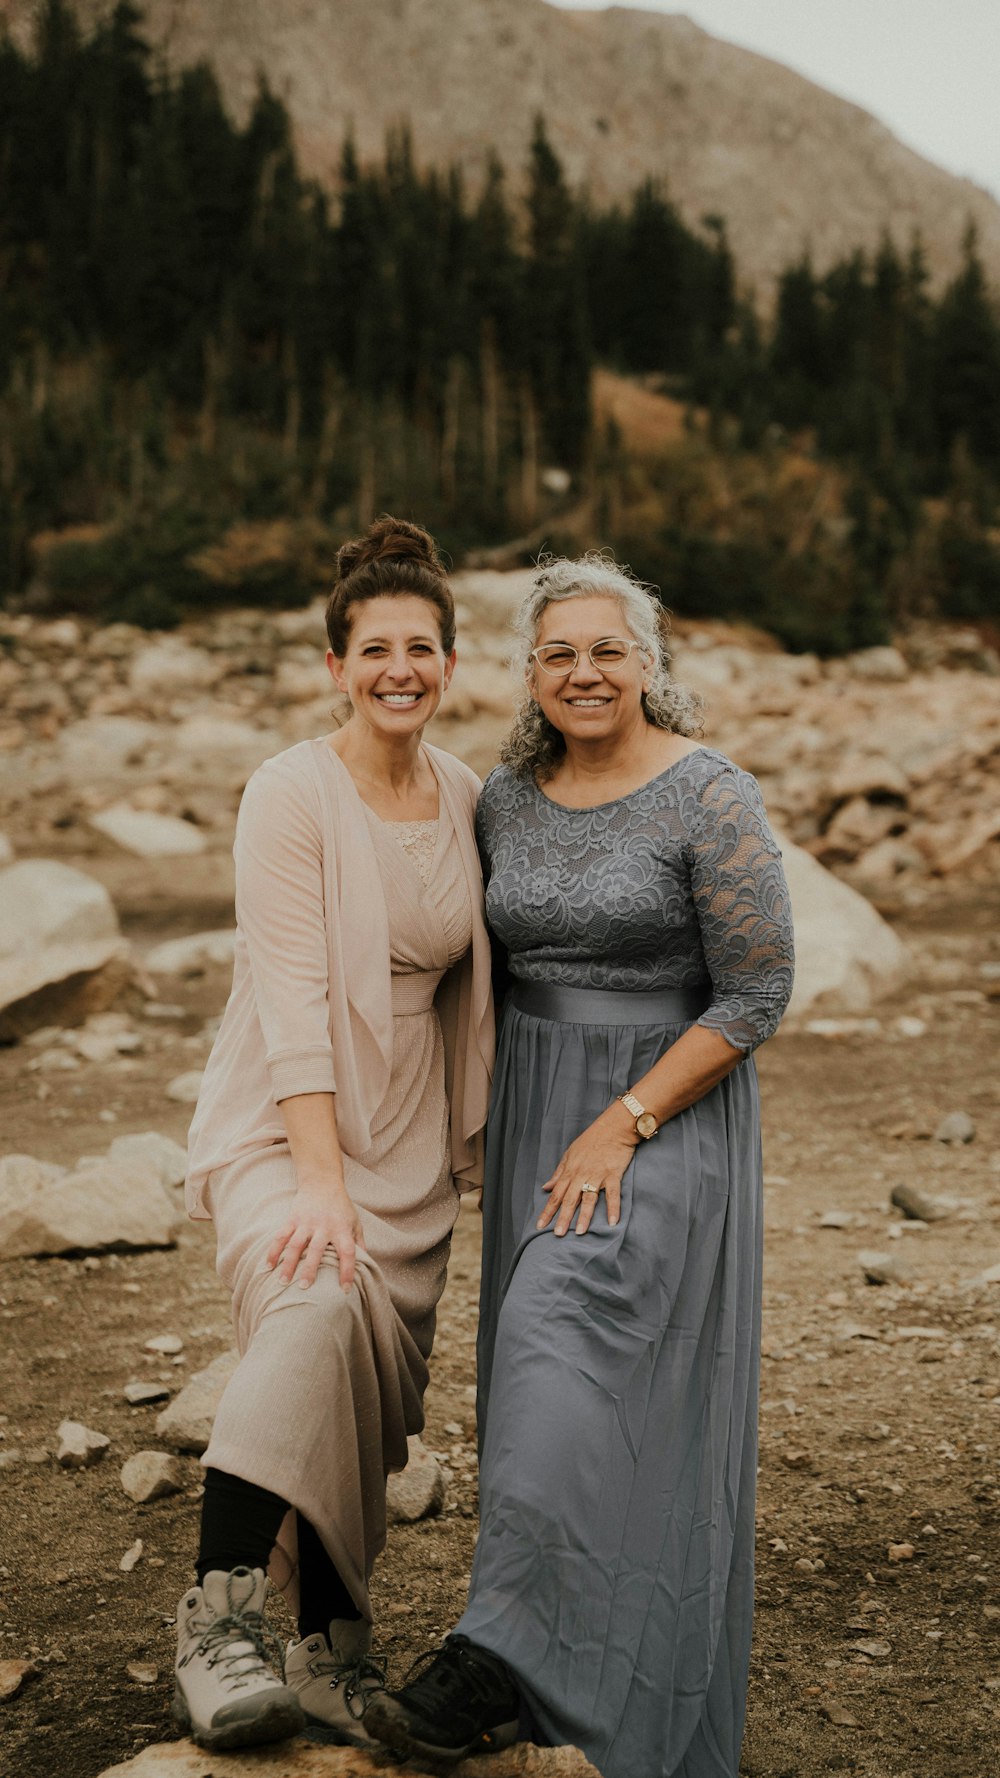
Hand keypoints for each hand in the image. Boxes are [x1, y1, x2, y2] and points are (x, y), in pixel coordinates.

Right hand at [265, 1185, 364, 1291]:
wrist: (322, 1182)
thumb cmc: (341, 1207)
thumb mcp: (355, 1222)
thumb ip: (360, 1244)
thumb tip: (365, 1265)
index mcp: (342, 1229)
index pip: (348, 1253)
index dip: (347, 1271)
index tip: (345, 1290)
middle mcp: (324, 1226)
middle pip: (316, 1250)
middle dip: (310, 1269)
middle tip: (304, 1287)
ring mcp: (306, 1222)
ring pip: (295, 1245)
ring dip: (289, 1264)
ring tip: (283, 1282)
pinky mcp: (293, 1218)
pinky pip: (281, 1236)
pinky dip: (274, 1251)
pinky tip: (268, 1266)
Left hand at [536, 1105, 637, 1236]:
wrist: (612, 1128)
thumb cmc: (591, 1140)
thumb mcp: (569, 1154)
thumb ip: (559, 1173)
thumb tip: (546, 1187)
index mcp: (570, 1171)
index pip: (556, 1194)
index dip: (548, 1211)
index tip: (540, 1226)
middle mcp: (581, 1175)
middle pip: (570, 1199)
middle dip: (562, 1217)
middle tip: (557, 1234)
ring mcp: (597, 1175)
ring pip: (589, 1198)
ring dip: (584, 1215)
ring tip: (579, 1232)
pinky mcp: (613, 1174)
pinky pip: (612, 1193)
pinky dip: (613, 1207)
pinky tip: (613, 1222)